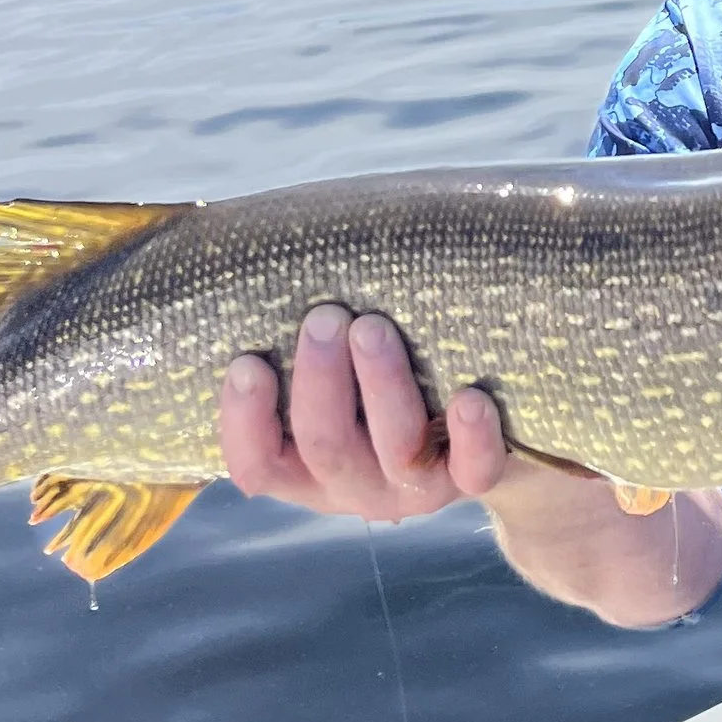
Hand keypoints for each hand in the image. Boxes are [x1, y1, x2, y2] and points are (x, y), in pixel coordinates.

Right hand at [219, 305, 511, 521]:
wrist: (476, 427)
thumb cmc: (376, 367)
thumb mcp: (329, 363)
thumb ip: (294, 326)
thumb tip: (248, 235)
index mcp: (302, 465)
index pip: (256, 464)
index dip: (245, 422)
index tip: (247, 363)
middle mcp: (354, 483)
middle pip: (326, 446)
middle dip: (320, 381)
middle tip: (324, 316)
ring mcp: (414, 487)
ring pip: (395, 449)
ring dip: (382, 385)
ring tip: (373, 327)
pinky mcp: (472, 478)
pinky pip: (475, 471)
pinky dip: (473, 436)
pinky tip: (469, 398)